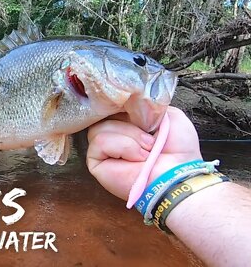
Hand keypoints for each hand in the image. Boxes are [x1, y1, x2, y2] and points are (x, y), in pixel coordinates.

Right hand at [86, 106, 202, 200]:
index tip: (136, 108)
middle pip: (103, 113)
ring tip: (147, 149)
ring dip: (129, 136)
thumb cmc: (178, 150)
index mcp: (126, 121)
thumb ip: (147, 105)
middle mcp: (112, 133)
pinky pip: (99, 141)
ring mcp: (102, 149)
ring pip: (100, 127)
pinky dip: (122, 146)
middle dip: (129, 122)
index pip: (111, 104)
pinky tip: (137, 157)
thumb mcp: (169, 115)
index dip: (121, 103)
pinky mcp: (95, 162)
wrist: (178, 174)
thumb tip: (126, 101)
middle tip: (150, 136)